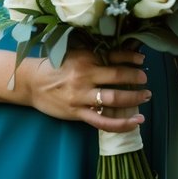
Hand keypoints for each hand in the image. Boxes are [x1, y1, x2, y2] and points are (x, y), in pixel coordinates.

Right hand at [17, 49, 149, 132]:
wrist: (31, 83)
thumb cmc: (55, 67)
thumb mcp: (75, 54)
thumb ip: (96, 56)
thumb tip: (123, 55)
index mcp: (86, 58)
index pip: (115, 56)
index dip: (132, 59)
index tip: (142, 61)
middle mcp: (85, 76)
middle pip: (118, 76)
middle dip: (136, 78)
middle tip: (146, 80)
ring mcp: (81, 96)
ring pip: (113, 98)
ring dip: (134, 98)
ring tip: (145, 97)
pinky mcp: (77, 113)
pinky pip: (103, 121)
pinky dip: (122, 123)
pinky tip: (136, 122)